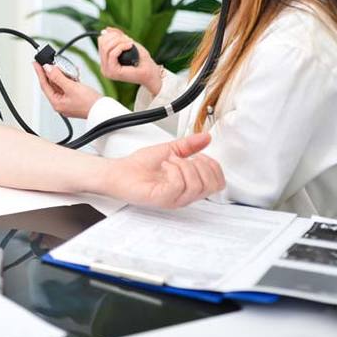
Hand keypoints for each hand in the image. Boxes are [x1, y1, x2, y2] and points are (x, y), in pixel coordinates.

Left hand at [33, 62, 101, 118]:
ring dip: (62, 75)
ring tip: (64, 67)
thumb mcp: (72, 87)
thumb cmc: (90, 103)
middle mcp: (60, 103)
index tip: (36, 63)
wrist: (103, 110)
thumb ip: (58, 77)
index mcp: (56, 103)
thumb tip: (48, 69)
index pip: (44, 85)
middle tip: (50, 62)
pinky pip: (68, 86)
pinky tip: (73, 73)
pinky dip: (70, 79)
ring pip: (60, 84)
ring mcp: (67, 101)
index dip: (39, 73)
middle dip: (52, 72)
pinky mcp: (74, 98)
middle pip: (52, 84)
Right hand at [98, 28, 163, 95]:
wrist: (151, 73)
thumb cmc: (142, 60)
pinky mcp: (112, 71)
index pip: (101, 42)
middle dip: (116, 37)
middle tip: (128, 39)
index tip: (124, 36)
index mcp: (106, 61)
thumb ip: (118, 37)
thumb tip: (107, 29)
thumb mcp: (129, 44)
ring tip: (130, 43)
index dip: (112, 34)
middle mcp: (104, 67)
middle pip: (102, 43)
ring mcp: (107, 70)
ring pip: (106, 48)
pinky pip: (112, 54)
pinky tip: (130, 46)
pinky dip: (121, 47)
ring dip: (119, 41)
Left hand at [99, 133, 224, 208]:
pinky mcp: (161, 198)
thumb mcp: (170, 150)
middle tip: (186, 157)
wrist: (119, 171)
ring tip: (170, 160)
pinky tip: (165, 165)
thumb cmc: (139, 166)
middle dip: (202, 165)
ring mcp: (173, 199)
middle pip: (211, 186)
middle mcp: (183, 195)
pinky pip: (178, 186)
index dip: (213, 166)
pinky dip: (174, 170)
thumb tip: (206, 137)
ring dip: (184, 166)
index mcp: (188, 186)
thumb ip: (189, 145)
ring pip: (196, 185)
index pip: (218, 184)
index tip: (199, 154)